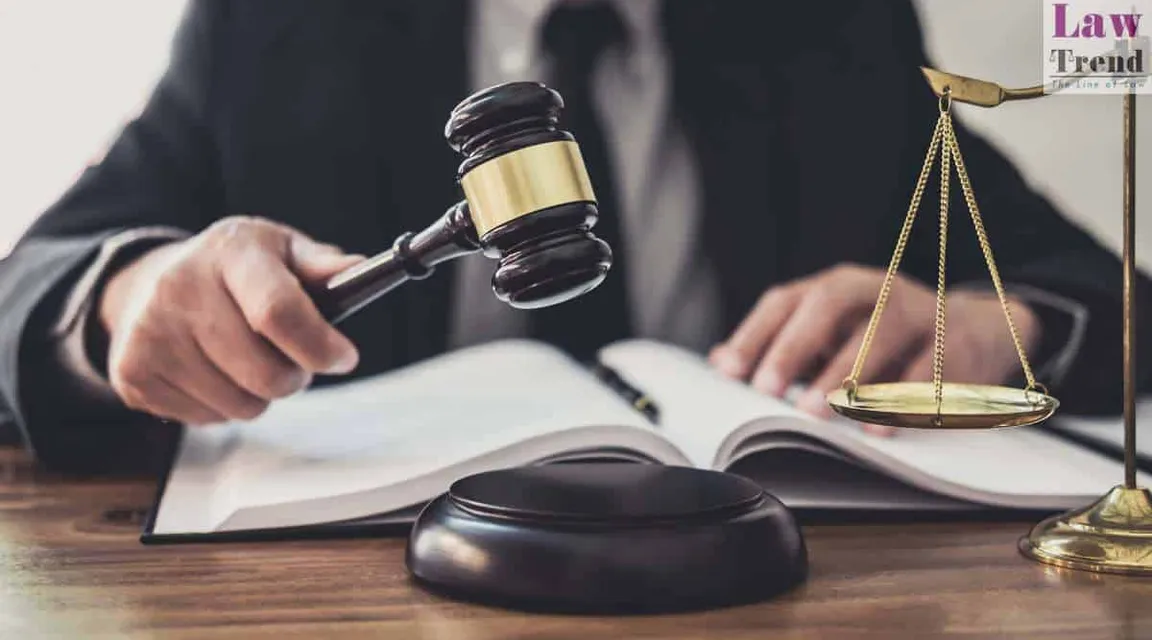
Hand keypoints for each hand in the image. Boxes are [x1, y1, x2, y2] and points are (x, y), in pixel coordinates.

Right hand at [99, 216, 363, 424]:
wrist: (149, 282)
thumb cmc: (235, 269)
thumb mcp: (281, 251)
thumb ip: (323, 267)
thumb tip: (361, 272)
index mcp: (229, 252)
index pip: (279, 312)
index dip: (320, 346)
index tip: (343, 358)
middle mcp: (180, 288)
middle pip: (264, 373)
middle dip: (295, 376)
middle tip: (294, 359)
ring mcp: (150, 334)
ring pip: (240, 405)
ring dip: (260, 393)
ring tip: (249, 360)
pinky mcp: (133, 375)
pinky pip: (208, 419)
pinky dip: (224, 405)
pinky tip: (215, 371)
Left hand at [708, 264, 1039, 433]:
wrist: (980, 330)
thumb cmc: (888, 338)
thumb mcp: (836, 334)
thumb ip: (783, 344)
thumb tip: (718, 362)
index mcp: (839, 287)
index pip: (788, 300)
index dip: (756, 333)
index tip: (730, 371)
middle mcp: (877, 290)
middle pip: (829, 304)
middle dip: (794, 346)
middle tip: (767, 388)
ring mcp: (921, 312)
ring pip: (881, 333)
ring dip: (844, 375)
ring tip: (815, 410)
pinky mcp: (958, 344)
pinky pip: (929, 370)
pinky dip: (900, 400)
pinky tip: (876, 427)